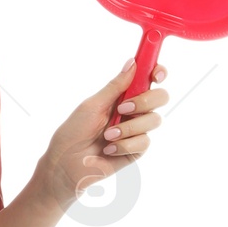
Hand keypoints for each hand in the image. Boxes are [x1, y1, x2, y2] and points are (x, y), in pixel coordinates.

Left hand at [36, 55, 168, 203]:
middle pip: (160, 97)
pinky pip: (144, 142)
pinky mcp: (136, 150)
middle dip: (145, 101)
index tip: (157, 74)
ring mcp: (136, 131)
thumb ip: (115, 86)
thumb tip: (132, 62)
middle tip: (122, 109)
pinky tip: (109, 149)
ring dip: (129, 127)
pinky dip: (125, 144)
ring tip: (107, 135)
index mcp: (123, 95)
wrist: (66, 164)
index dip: (158, 72)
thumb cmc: (74, 132)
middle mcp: (133, 111)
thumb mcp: (93, 105)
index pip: (148, 78)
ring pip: (154, 120)